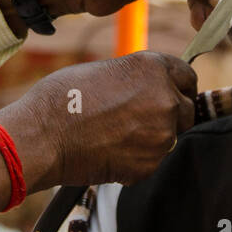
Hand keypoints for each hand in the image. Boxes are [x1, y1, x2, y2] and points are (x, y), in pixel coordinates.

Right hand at [0, 51, 196, 211]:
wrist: (43, 136)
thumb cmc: (63, 97)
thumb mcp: (106, 70)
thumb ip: (137, 78)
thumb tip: (149, 88)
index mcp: (154, 68)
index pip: (188, 76)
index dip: (179, 86)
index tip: (172, 93)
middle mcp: (165, 98)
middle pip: (186, 109)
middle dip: (170, 114)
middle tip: (139, 119)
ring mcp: (161, 134)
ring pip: (169, 137)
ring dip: (152, 137)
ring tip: (114, 134)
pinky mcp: (150, 164)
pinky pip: (152, 160)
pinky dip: (137, 158)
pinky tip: (109, 150)